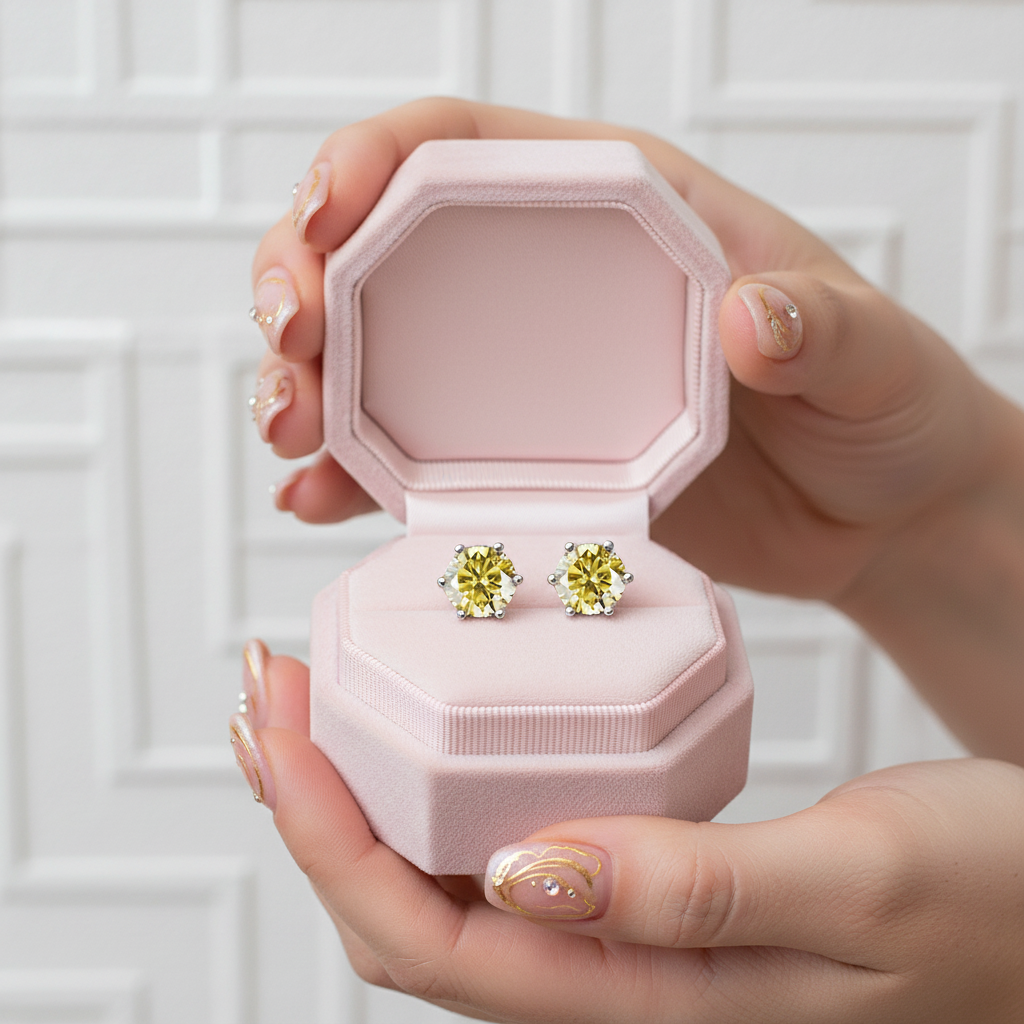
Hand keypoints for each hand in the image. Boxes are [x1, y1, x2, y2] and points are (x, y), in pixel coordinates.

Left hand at [231, 642, 1023, 1023]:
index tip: (281, 722)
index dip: (326, 835)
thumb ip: (697, 890)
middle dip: (316, 809)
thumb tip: (529, 872)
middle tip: (273, 696)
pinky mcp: (656, 891)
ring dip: (368, 798)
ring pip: (448, 889)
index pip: (429, 940)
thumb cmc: (994, 895)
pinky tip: (440, 735)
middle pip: (409, 917)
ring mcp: (632, 939)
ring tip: (322, 707)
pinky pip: (514, 855)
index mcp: (654, 998)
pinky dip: (449, 791)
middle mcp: (621, 980)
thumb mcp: (861, 880)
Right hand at [250, 97, 1000, 595]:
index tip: (327, 215)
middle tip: (290, 339)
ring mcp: (521, 382)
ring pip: (377, 359)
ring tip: (289, 429)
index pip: (463, 150)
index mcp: (615, 214)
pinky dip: (353, 478)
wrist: (871, 513)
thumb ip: (814, 324)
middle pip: (383, 252)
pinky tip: (318, 498)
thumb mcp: (868, 352)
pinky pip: (412, 462)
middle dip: (306, 279)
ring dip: (310, 387)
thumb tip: (747, 316)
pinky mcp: (519, 467)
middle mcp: (547, 288)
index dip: (374, 162)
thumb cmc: (874, 405)